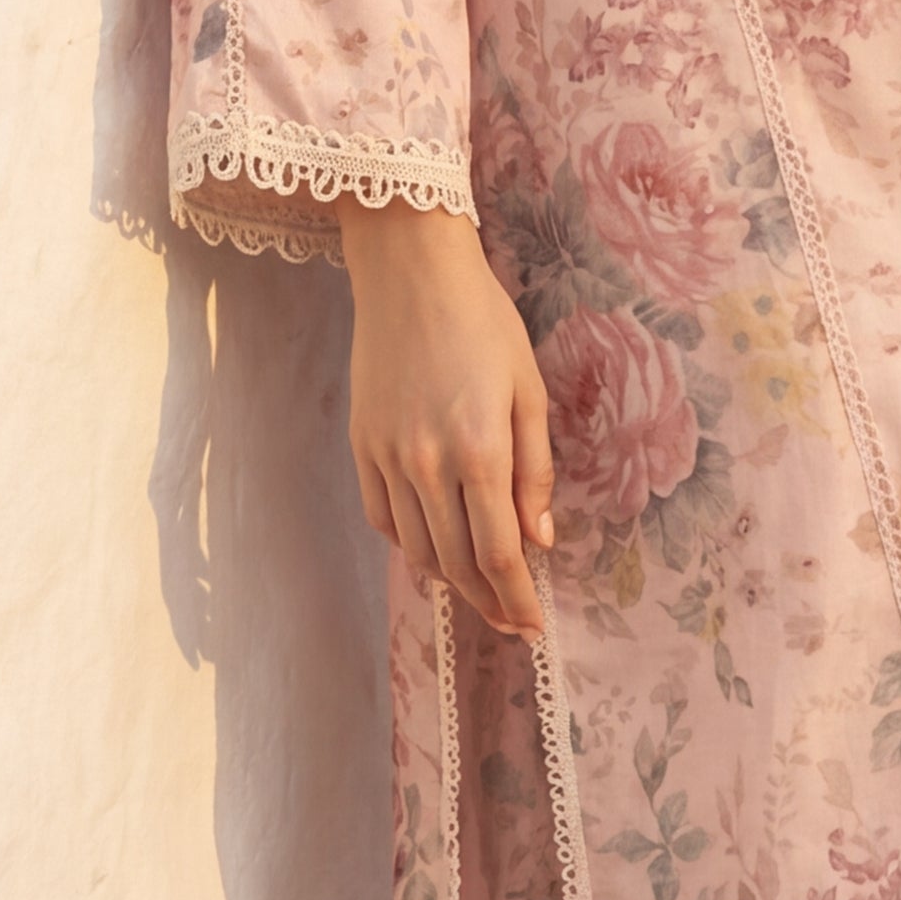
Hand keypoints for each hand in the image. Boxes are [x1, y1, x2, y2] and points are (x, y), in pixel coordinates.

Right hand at [340, 204, 554, 636]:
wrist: (410, 272)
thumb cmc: (483, 322)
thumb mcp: (528, 391)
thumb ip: (535, 471)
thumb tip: (539, 541)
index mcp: (481, 451)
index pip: (500, 554)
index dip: (518, 599)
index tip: (532, 626)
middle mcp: (428, 464)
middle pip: (458, 564)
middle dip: (489, 602)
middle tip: (512, 621)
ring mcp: (387, 458)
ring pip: (417, 550)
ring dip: (451, 582)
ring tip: (478, 592)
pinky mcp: (361, 446)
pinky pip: (383, 519)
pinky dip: (410, 546)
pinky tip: (434, 548)